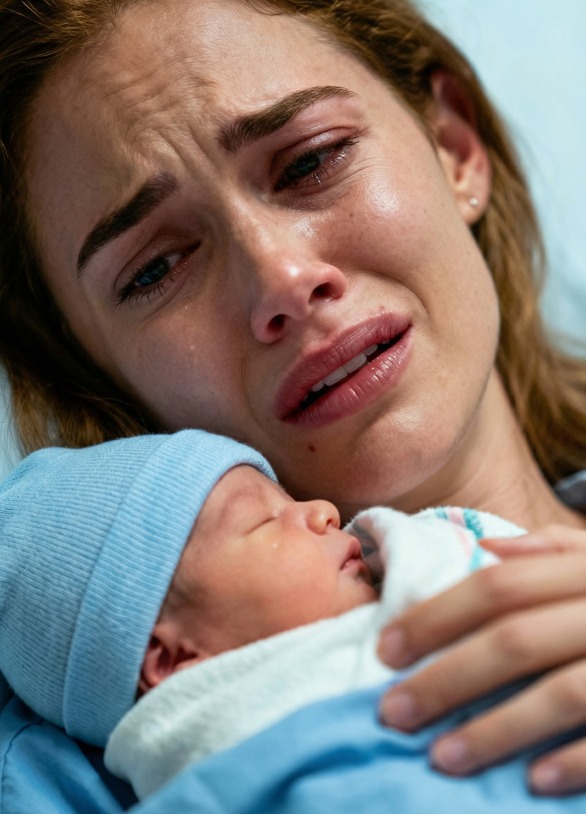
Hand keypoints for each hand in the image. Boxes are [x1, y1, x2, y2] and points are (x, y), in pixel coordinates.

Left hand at [377, 525, 585, 795]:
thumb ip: (551, 551)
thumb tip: (484, 547)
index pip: (498, 586)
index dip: (437, 615)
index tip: (386, 648)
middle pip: (515, 639)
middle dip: (447, 676)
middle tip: (393, 711)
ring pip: (559, 691)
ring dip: (496, 729)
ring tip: (441, 757)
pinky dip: (574, 761)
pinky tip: (529, 782)